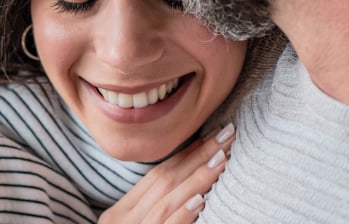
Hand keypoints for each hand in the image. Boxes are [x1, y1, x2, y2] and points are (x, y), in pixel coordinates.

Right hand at [98, 123, 235, 223]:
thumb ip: (152, 212)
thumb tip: (191, 192)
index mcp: (120, 212)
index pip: (157, 176)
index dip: (186, 154)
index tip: (213, 136)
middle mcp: (122, 219)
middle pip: (163, 180)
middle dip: (197, 156)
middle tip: (228, 134)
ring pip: (165, 200)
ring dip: (196, 179)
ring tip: (222, 159)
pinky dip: (181, 214)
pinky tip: (200, 200)